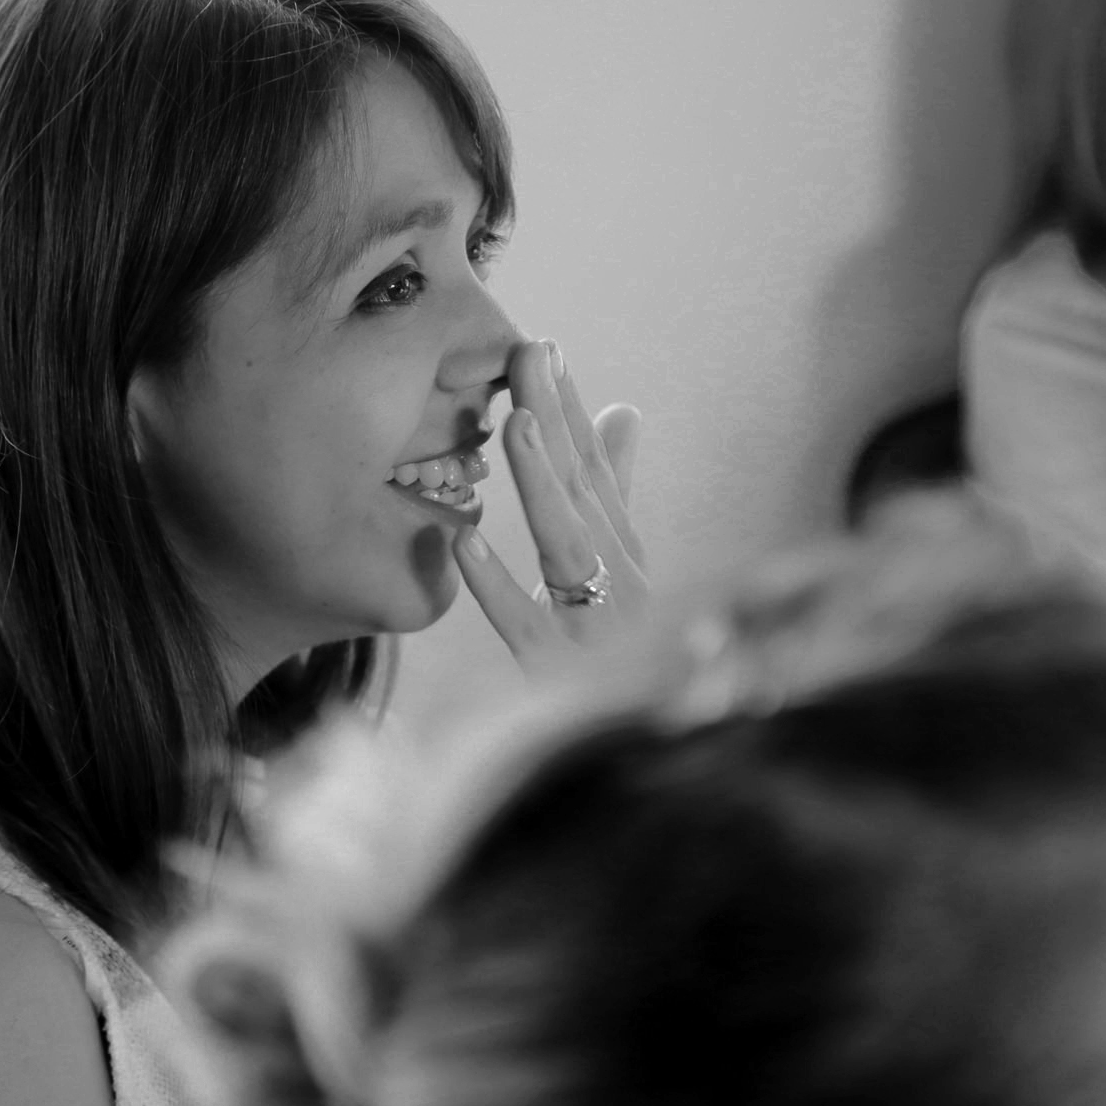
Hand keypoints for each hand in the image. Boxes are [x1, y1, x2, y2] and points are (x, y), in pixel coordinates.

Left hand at [453, 339, 648, 668]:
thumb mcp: (618, 567)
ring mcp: (594, 630)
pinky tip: (464, 545)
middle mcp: (619, 585)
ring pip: (565, 545)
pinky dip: (497, 585)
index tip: (545, 350)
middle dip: (555, 420)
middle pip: (581, 493)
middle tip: (526, 353)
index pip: (595, 472)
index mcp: (625, 557)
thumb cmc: (623, 654)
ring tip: (515, 424)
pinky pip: (526, 626)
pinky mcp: (560, 676)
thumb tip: (624, 409)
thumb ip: (619, 492)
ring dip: (542, 482)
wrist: (641, 755)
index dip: (571, 411)